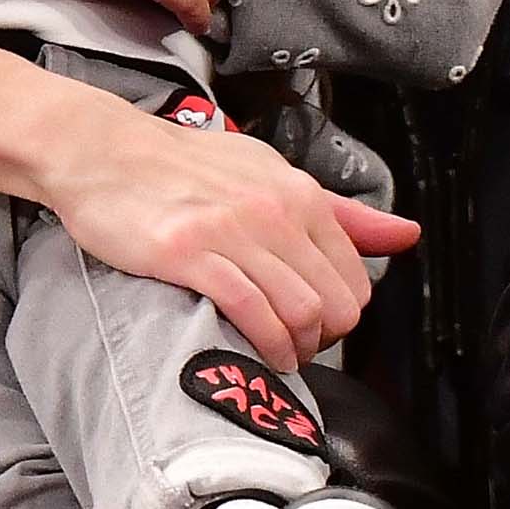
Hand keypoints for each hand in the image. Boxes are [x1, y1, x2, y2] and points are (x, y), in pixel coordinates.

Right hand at [39, 96, 420, 370]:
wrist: (102, 152)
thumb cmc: (181, 167)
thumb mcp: (269, 175)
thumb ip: (339, 213)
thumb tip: (406, 235)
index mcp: (299, 192)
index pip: (355, 276)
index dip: (343, 315)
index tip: (319, 327)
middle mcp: (274, 209)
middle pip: (335, 302)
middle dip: (324, 339)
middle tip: (300, 349)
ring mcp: (233, 230)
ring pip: (300, 310)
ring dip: (296, 348)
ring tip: (279, 356)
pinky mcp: (191, 252)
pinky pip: (251, 310)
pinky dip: (263, 343)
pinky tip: (257, 351)